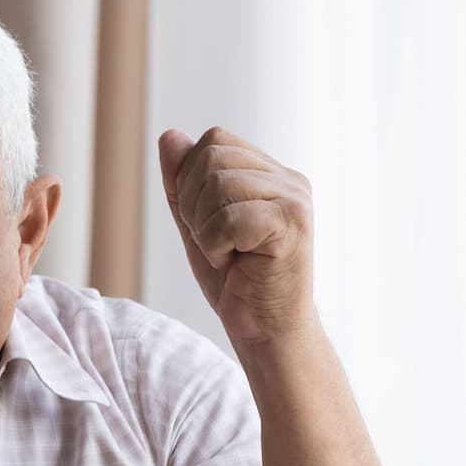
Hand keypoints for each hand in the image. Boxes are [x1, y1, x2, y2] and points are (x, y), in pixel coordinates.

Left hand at [158, 127, 316, 346]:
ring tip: (231, 253)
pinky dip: (216, 246)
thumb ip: (182, 182)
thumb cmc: (235, 281)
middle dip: (195, 205)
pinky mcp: (293, 223)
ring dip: (206, 229)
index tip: (210, 222)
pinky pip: (227, 219)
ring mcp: (295, 198)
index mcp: (269, 172)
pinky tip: (238, 263)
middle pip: (211, 156)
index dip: (192, 180)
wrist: (265, 329)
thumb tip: (170, 135)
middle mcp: (287, 179)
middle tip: (220, 243)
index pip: (214, 141)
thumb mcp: (196, 224)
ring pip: (217, 185)